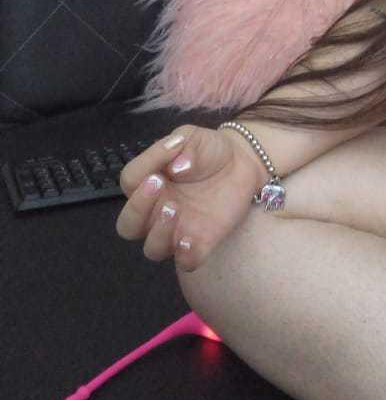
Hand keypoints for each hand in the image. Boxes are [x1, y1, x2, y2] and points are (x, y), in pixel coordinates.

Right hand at [115, 125, 266, 272]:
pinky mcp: (201, 243)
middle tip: (159, 186)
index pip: (130, 180)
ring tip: (175, 208)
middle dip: (137, 208)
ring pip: (152, 248)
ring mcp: (177, 230)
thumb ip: (183, 146)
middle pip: (127, 225)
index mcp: (148, 182)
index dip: (145, 166)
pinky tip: (191, 240)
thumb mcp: (195, 137)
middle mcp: (156, 210)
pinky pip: (186, 262)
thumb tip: (176, 166)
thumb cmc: (210, 150)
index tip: (172, 148)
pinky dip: (185, 256)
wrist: (243, 162)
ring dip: (158, 232)